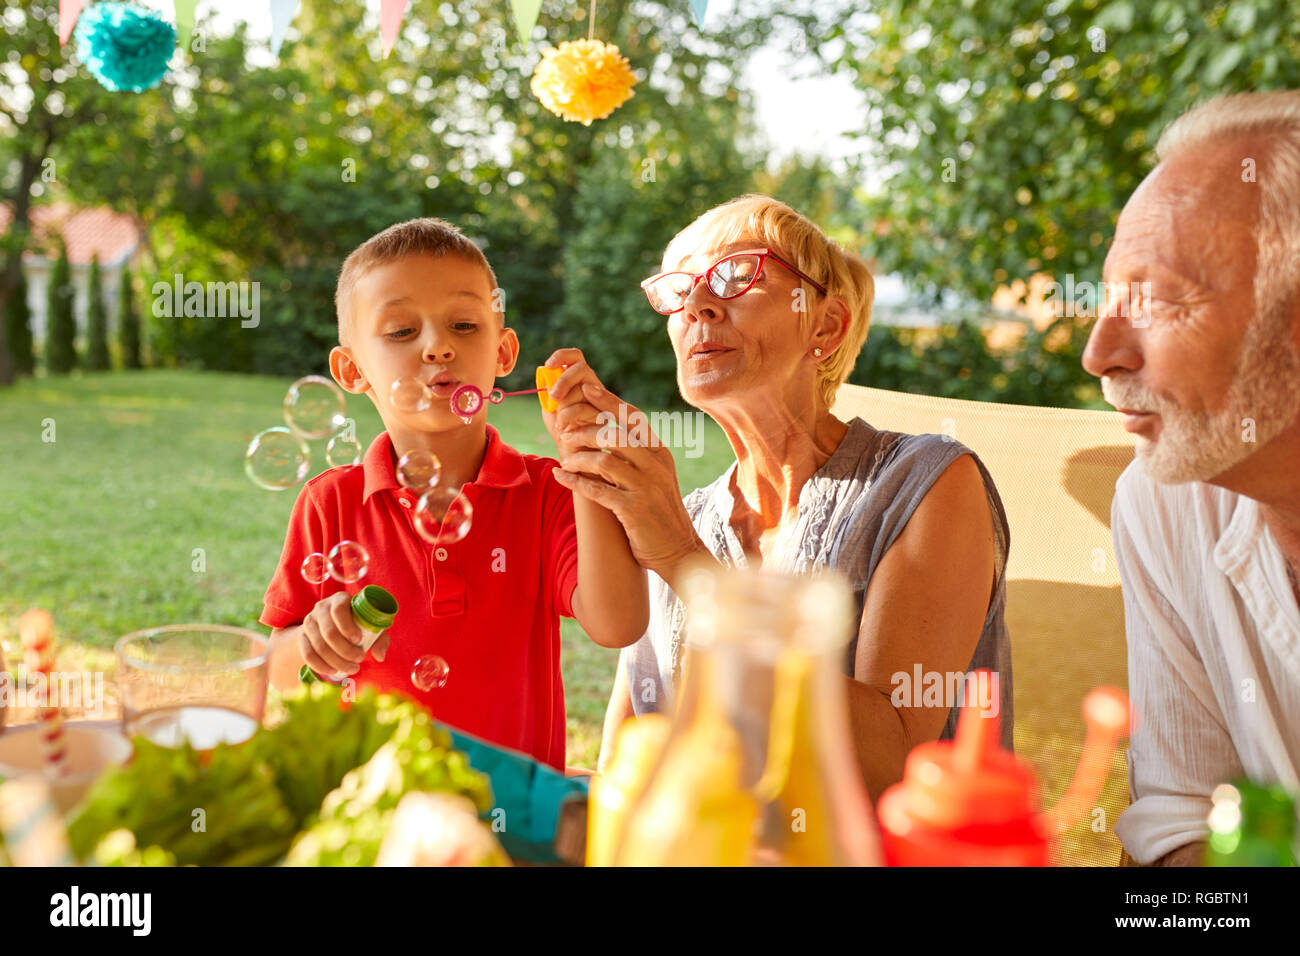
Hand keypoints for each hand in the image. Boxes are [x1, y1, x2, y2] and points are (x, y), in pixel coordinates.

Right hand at [298, 591, 388, 678]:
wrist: (333, 625)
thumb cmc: (358, 624)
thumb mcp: (371, 627)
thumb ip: (379, 639)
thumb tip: (380, 656)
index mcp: (340, 599)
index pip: (339, 610)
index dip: (347, 627)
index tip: (359, 640)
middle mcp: (321, 608)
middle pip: (329, 632)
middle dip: (346, 650)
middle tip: (360, 659)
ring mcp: (309, 622)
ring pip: (319, 646)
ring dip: (337, 661)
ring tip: (352, 668)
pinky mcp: (302, 637)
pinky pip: (308, 654)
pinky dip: (321, 665)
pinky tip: (334, 670)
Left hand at [541, 348, 605, 461]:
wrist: (576, 459)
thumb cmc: (563, 434)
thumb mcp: (551, 410)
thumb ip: (549, 393)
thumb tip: (546, 375)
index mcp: (580, 382)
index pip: (576, 357)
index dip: (562, 356)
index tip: (549, 365)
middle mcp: (594, 388)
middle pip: (581, 368)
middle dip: (563, 380)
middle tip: (553, 397)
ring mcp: (602, 402)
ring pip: (582, 389)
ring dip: (564, 406)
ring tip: (560, 424)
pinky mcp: (605, 417)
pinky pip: (584, 408)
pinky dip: (568, 418)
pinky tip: (565, 431)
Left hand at [548, 378, 706, 578]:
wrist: (677, 549)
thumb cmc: (658, 512)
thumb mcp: (656, 477)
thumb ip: (637, 455)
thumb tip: (607, 432)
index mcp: (660, 453)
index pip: (633, 418)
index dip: (608, 401)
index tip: (586, 389)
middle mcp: (655, 465)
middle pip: (614, 434)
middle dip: (584, 430)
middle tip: (564, 433)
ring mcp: (645, 487)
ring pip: (604, 460)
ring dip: (578, 458)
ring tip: (564, 459)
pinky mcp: (633, 510)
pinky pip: (597, 490)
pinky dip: (575, 482)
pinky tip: (561, 477)